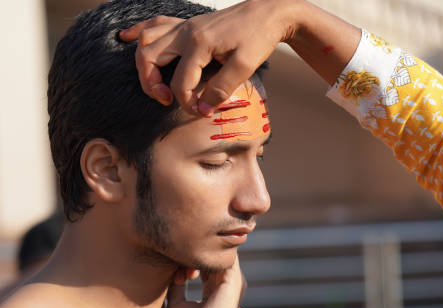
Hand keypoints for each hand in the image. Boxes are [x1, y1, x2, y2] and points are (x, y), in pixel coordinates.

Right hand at [120, 0, 300, 114]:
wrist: (268, 13)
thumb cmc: (259, 37)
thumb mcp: (245, 66)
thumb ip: (222, 89)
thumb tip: (203, 109)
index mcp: (199, 43)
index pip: (181, 81)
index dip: (187, 102)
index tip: (199, 112)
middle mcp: (185, 32)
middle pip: (149, 57)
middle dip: (151, 84)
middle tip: (166, 100)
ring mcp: (184, 25)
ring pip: (147, 40)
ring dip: (143, 63)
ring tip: (153, 84)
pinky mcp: (188, 23)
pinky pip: (155, 24)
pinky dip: (139, 32)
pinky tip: (126, 38)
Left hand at [166, 256, 246, 307]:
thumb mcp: (176, 304)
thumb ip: (177, 286)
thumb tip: (174, 271)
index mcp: (216, 291)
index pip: (206, 266)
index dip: (189, 262)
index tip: (174, 271)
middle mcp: (227, 285)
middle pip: (213, 257)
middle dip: (195, 255)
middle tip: (178, 265)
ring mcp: (232, 281)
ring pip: (218, 254)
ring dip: (199, 255)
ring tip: (183, 266)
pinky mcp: (233, 279)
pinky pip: (222, 256)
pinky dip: (206, 255)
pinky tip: (189, 264)